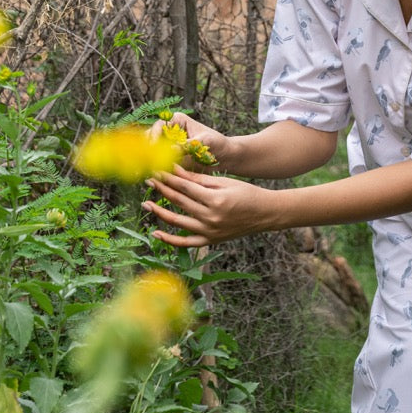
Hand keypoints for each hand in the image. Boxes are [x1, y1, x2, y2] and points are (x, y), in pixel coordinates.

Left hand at [143, 165, 275, 246]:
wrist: (265, 214)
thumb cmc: (247, 194)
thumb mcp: (225, 182)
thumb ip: (199, 179)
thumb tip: (177, 171)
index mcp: (216, 199)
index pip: (185, 187)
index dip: (169, 177)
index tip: (157, 169)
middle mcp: (211, 217)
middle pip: (180, 201)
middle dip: (162, 189)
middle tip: (148, 180)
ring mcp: (210, 231)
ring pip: (178, 222)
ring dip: (160, 212)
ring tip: (146, 203)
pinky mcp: (211, 240)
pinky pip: (186, 243)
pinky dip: (170, 240)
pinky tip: (156, 233)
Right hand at [149, 111, 228, 170]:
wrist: (225, 157)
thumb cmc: (217, 143)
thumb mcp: (204, 142)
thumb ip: (188, 145)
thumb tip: (171, 149)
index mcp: (177, 121)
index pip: (159, 126)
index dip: (154, 136)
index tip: (153, 147)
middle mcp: (170, 132)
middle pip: (151, 138)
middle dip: (146, 149)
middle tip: (145, 161)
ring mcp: (168, 145)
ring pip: (151, 151)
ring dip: (148, 160)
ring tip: (145, 170)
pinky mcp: (169, 158)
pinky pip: (158, 162)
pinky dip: (154, 168)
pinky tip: (152, 175)